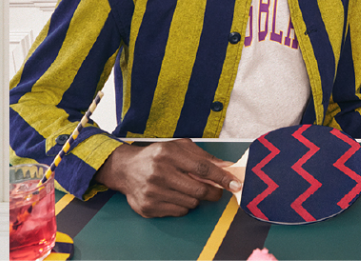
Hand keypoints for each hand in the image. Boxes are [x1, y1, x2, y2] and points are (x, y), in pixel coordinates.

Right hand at [94, 139, 241, 217]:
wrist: (125, 169)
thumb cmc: (156, 156)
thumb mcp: (177, 148)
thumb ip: (202, 156)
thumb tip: (226, 167)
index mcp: (167, 153)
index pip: (202, 167)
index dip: (221, 177)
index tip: (235, 184)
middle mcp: (159, 172)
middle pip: (199, 189)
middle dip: (212, 192)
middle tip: (214, 191)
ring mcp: (152, 191)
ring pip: (191, 203)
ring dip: (194, 198)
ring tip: (183, 188)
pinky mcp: (148, 207)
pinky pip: (178, 212)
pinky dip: (181, 205)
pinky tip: (172, 195)